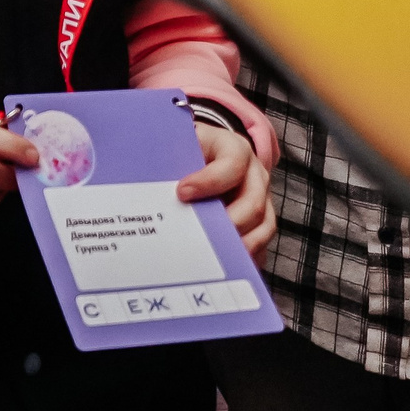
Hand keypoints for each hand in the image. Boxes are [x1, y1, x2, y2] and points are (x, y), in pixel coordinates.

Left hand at [179, 121, 275, 258]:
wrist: (206, 151)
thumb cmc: (190, 150)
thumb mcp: (182, 145)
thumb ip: (171, 159)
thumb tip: (146, 180)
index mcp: (234, 149)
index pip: (232, 164)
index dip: (209, 180)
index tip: (181, 193)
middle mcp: (254, 175)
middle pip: (253, 203)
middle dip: (228, 222)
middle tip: (202, 236)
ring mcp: (262, 199)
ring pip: (263, 226)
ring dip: (240, 244)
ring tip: (215, 256)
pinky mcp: (261, 221)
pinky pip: (261, 243)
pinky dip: (247, 256)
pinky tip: (225, 265)